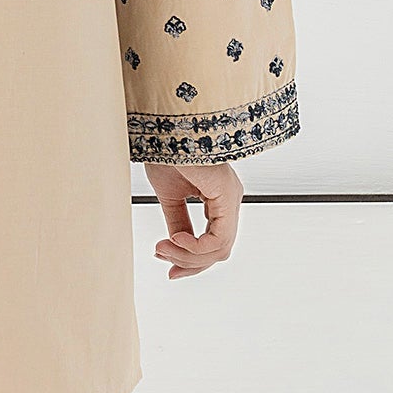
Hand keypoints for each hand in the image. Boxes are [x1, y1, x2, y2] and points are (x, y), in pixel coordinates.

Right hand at [145, 160, 241, 277]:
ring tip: (162, 247)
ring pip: (220, 250)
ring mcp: (231, 197)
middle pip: (220, 251)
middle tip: (160, 255)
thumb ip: (178, 221)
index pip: (215, 242)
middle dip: (188, 261)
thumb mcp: (170, 195)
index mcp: (220, 198)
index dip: (191, 260)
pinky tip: (176, 238)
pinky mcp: (228, 195)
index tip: (166, 266)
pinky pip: (218, 239)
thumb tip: (176, 246)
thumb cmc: (167, 149)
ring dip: (187, 256)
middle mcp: (230, 199)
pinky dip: (195, 247)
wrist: (165, 126)